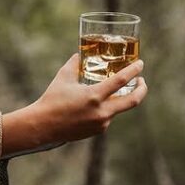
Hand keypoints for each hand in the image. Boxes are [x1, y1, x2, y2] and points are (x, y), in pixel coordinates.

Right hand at [1, 54, 146, 154]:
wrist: (43, 126)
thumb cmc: (52, 99)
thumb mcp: (63, 77)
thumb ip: (74, 64)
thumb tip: (80, 54)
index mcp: (94, 96)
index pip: (122, 80)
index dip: (134, 70)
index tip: (140, 64)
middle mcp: (102, 111)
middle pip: (133, 101)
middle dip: (142, 89)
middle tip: (141, 80)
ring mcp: (101, 123)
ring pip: (118, 108)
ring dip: (119, 98)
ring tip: (114, 89)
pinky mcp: (98, 130)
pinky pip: (108, 116)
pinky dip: (106, 107)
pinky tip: (97, 103)